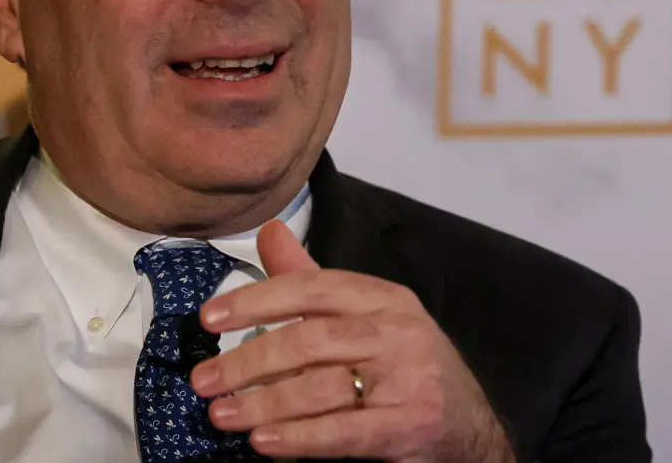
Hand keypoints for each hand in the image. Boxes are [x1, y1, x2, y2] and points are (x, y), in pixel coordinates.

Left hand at [191, 221, 515, 461]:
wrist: (468, 422)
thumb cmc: (402, 361)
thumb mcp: (363, 313)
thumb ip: (310, 277)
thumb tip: (269, 231)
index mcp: (381, 297)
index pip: (311, 288)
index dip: (256, 300)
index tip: (209, 317)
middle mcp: (395, 332)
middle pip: (310, 340)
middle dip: (249, 360)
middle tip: (204, 379)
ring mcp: (406, 380)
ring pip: (321, 387)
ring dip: (263, 403)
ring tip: (222, 415)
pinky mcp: (407, 426)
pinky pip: (343, 432)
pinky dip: (298, 437)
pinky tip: (263, 441)